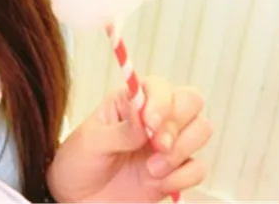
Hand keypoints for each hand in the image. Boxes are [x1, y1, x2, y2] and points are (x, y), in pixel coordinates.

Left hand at [46, 76, 211, 202]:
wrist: (78, 199)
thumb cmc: (79, 162)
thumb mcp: (92, 141)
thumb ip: (121, 129)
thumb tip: (141, 110)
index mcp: (129, 101)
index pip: (160, 86)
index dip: (162, 102)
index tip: (151, 124)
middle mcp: (153, 119)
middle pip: (191, 102)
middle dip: (177, 125)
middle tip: (157, 146)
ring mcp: (166, 145)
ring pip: (201, 130)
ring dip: (181, 151)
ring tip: (151, 169)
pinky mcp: (174, 172)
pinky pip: (199, 168)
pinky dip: (183, 178)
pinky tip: (157, 183)